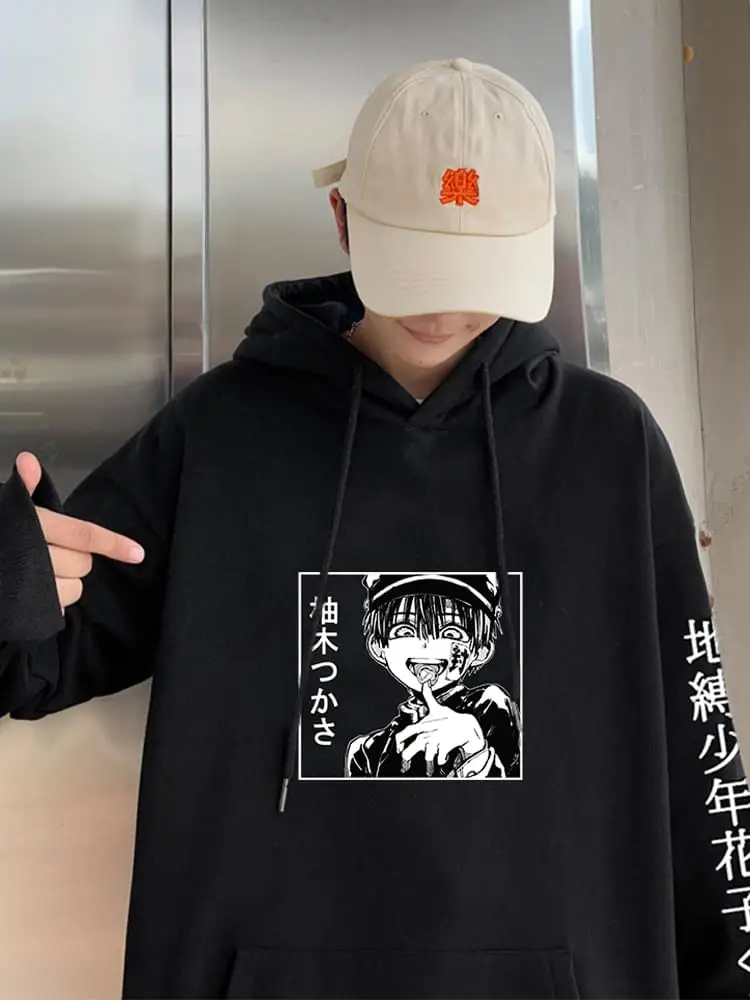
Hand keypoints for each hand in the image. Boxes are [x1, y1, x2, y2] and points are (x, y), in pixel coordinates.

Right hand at [15, 452, 144, 612]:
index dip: (114, 543)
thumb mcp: (1, 508)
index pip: (84, 534)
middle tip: (55, 553)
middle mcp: (34, 555)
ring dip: (65, 584)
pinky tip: (36, 592)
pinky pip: (54, 610)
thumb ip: (21, 491)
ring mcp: (28, 585)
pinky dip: (52, 603)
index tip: (138, 553)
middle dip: (77, 561)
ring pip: (72, 590)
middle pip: (83, 565)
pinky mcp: (22, 608)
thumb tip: (28, 462)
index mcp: (34, 526)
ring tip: (42, 574)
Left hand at [395, 682, 486, 774]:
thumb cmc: (450, 718)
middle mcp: (428, 733)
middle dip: (408, 756)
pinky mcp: (447, 746)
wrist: (467, 725)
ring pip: (427, 755)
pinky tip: (441, 760)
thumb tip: (425, 685)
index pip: (406, 732)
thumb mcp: (437, 708)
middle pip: (413, 747)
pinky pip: (441, 758)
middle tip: (406, 762)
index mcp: (423, 725)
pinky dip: (441, 760)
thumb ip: (428, 697)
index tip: (397, 748)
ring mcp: (437, 740)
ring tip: (428, 766)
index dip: (399, 740)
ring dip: (428, 761)